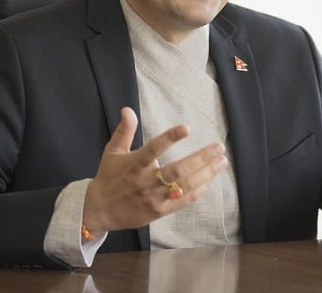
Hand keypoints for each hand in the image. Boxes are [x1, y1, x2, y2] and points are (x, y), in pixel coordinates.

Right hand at [82, 107, 228, 233]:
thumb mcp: (112, 152)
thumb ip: (124, 131)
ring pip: (185, 186)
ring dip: (206, 173)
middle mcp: (146, 182)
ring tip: (221, 161)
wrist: (100, 210)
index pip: (153, 149)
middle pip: (177, 171)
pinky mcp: (160, 211)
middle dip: (201, 159)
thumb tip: (127, 110)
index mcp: (134, 165)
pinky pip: (184, 201)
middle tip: (218, 147)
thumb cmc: (109, 177)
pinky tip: (210, 179)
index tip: (186, 128)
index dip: (169, 138)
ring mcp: (154, 198)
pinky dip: (199, 190)